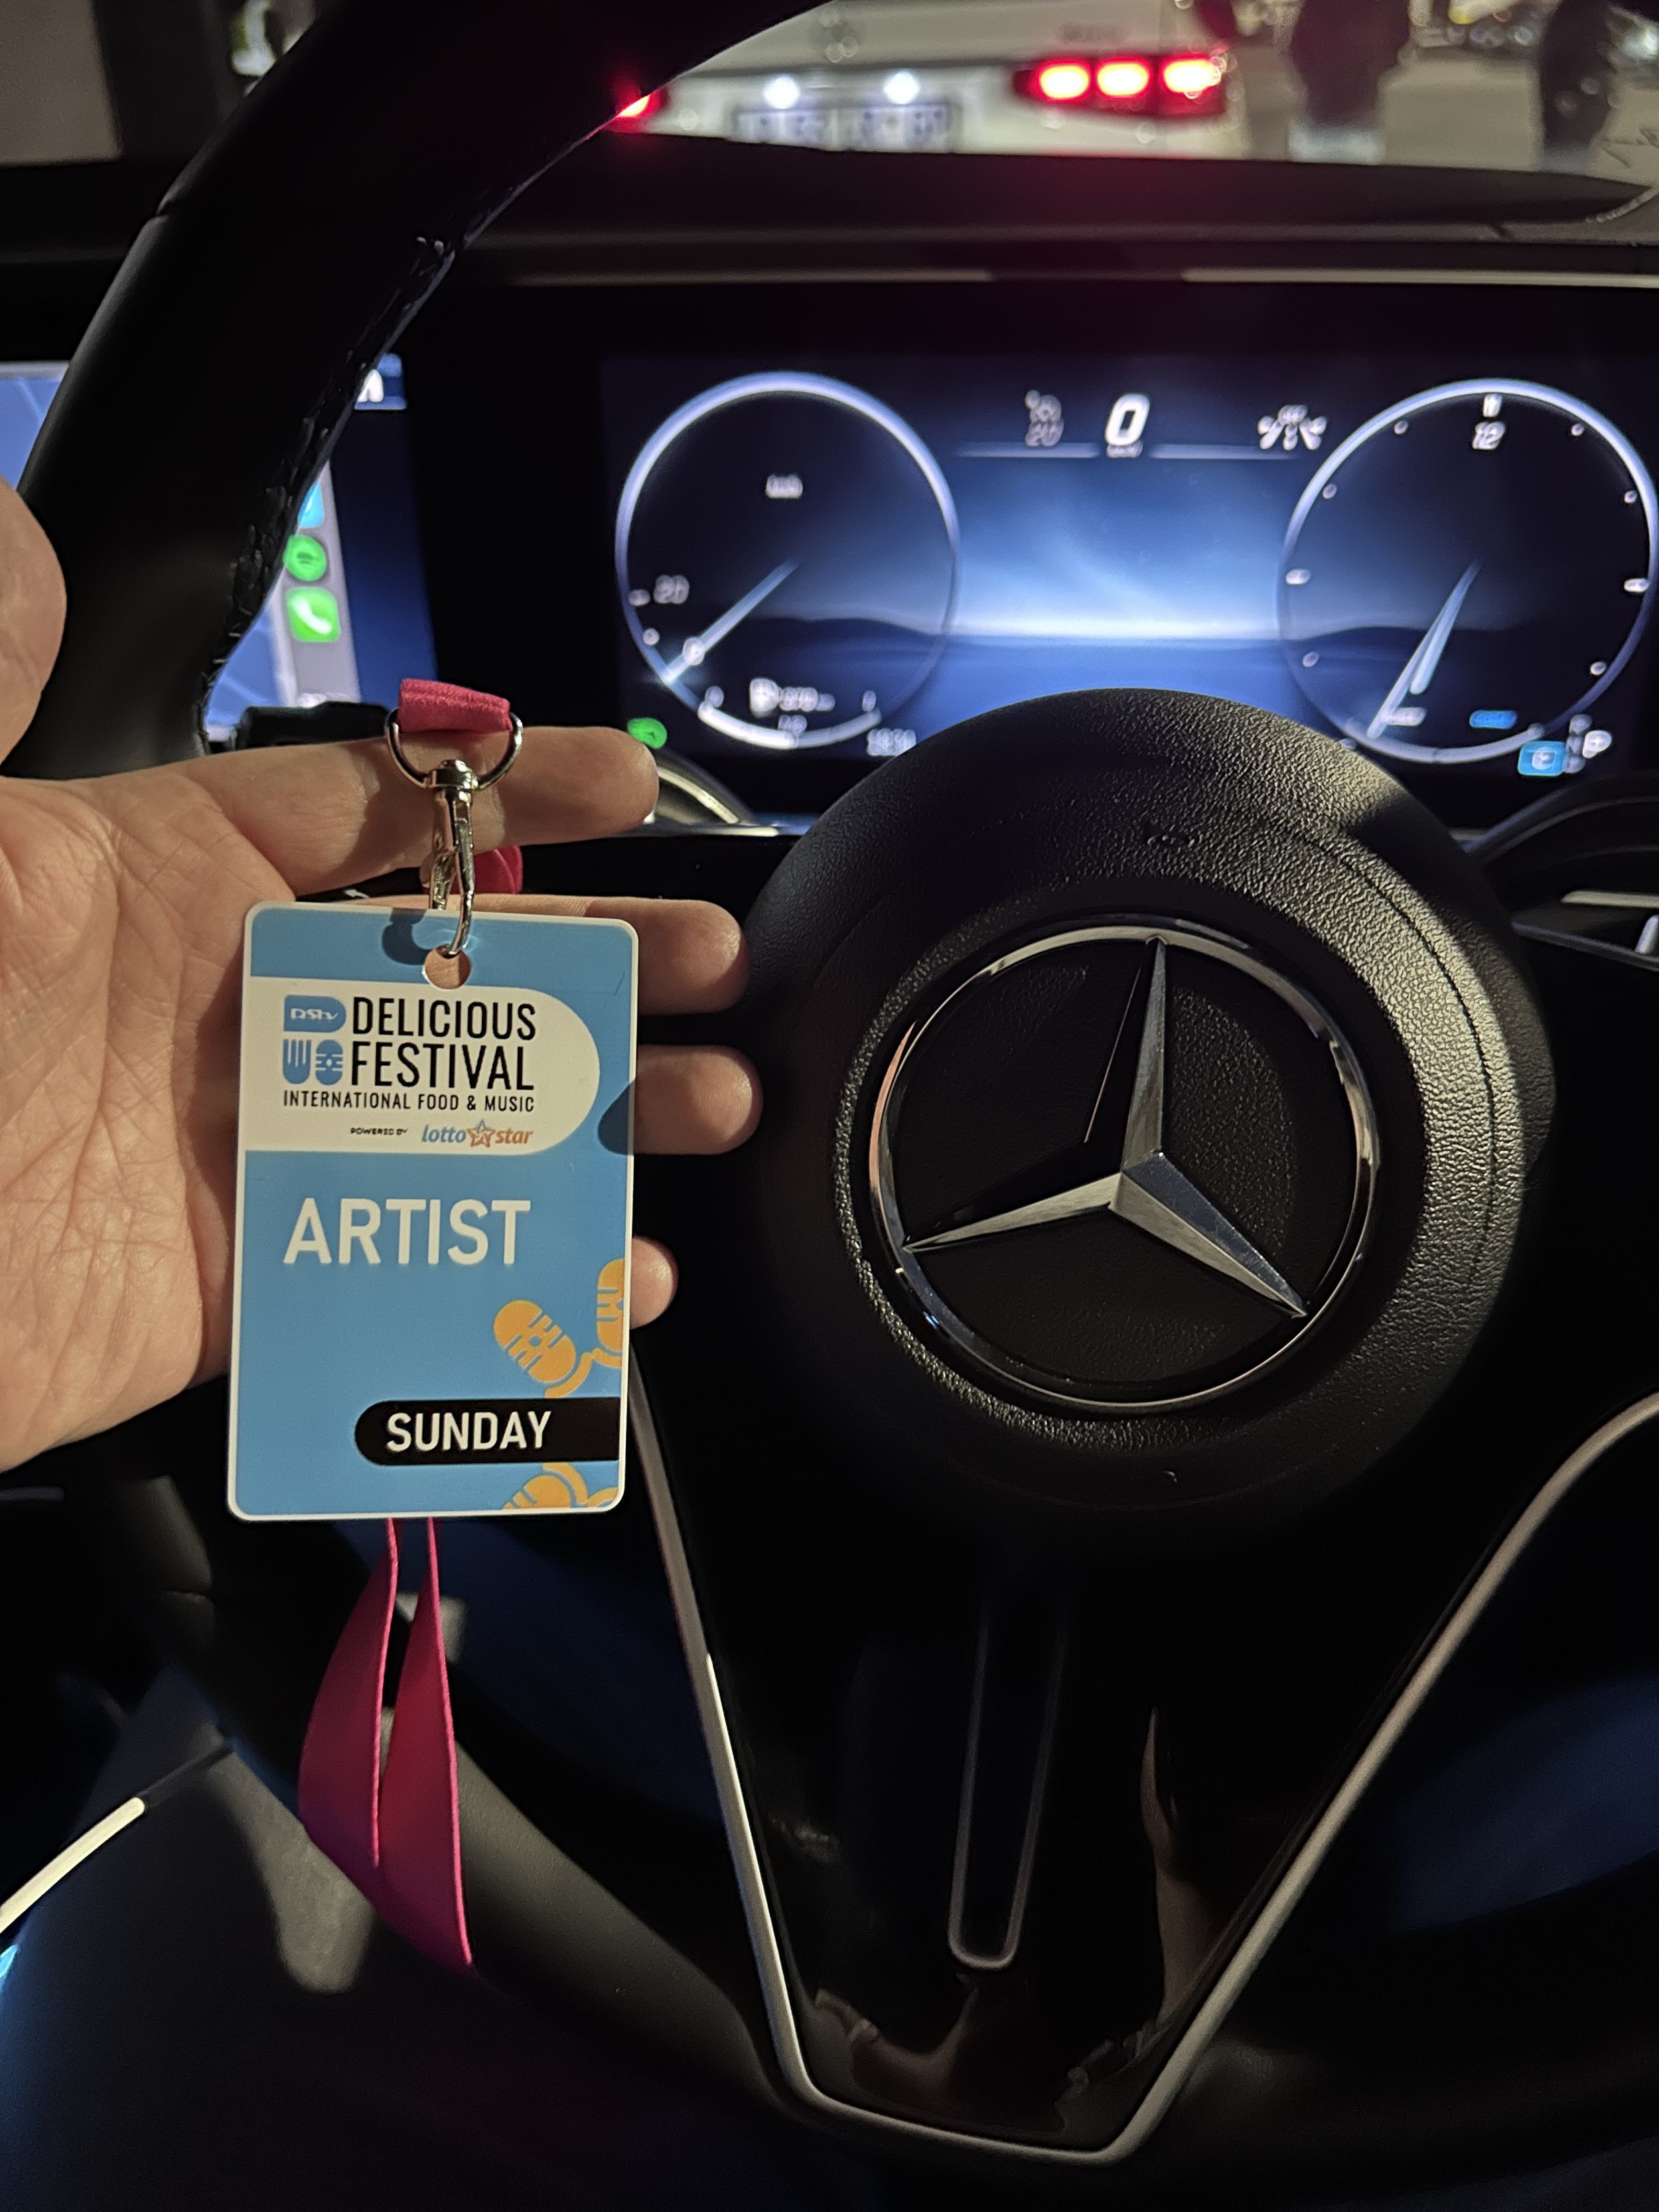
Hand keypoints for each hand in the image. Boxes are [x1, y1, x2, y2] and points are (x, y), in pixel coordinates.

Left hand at [0, 481, 758, 1468]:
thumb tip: (6, 530)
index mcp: (152, 874)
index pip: (364, 804)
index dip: (503, 788)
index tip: (625, 783)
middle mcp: (210, 1006)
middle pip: (448, 966)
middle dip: (595, 954)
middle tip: (718, 959)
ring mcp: (226, 1152)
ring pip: (450, 1120)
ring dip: (591, 1112)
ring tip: (716, 1109)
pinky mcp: (224, 1291)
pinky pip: (400, 1274)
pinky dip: (516, 1275)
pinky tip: (613, 1277)